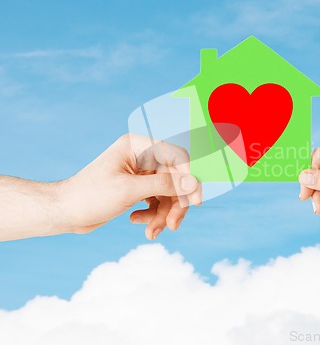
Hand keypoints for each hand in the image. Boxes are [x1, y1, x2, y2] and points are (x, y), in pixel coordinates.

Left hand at [58, 134, 201, 239]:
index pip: (177, 157)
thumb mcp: (129, 190)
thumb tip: (193, 183)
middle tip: (173, 225)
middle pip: (175, 179)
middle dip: (175, 204)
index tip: (195, 201)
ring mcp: (141, 173)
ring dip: (163, 214)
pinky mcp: (139, 188)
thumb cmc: (90, 196)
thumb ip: (164, 185)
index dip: (189, 178)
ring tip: (151, 232)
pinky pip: (158, 201)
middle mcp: (143, 156)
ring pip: (168, 194)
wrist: (64, 212)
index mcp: (139, 146)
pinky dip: (152, 215)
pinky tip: (136, 221)